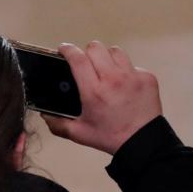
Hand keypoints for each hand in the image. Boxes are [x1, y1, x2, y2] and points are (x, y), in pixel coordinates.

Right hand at [42, 41, 161, 154]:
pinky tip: (125, 85)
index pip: (77, 58)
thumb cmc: (110, 137)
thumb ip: (58, 125)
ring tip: (107, 71)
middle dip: (87, 53)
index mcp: (94, 91)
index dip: (68, 50)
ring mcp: (132, 76)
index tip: (63, 49)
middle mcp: (113, 79)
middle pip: (95, 48)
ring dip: (107, 58)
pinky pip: (132, 65)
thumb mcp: (80, 134)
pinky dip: (126, 71)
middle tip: (87, 64)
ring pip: (115, 51)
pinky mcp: (147, 77)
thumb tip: (45, 115)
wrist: (143, 143)